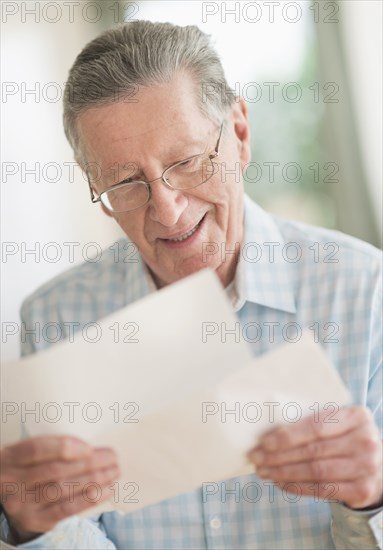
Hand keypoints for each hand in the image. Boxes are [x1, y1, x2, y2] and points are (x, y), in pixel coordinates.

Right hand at [0, 436, 119, 543]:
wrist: (10, 494)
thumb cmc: (28, 466)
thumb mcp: (28, 453)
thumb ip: (51, 447)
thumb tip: (91, 446)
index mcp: (10, 457)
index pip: (36, 450)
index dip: (64, 447)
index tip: (89, 446)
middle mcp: (12, 481)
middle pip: (55, 471)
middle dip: (89, 463)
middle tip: (113, 457)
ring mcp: (22, 504)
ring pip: (63, 489)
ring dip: (94, 480)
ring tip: (114, 471)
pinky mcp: (34, 520)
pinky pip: (66, 509)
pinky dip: (89, 499)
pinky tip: (106, 490)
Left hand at [248, 406, 381, 508]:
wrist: (378, 464)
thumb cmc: (346, 437)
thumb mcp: (338, 422)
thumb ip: (312, 420)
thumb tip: (268, 429)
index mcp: (357, 416)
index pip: (316, 426)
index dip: (287, 435)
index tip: (263, 441)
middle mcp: (365, 441)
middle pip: (313, 450)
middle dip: (278, 455)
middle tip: (255, 457)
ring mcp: (367, 467)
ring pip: (315, 471)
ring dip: (283, 472)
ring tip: (263, 471)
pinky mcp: (363, 490)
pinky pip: (322, 489)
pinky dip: (297, 487)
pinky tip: (280, 482)